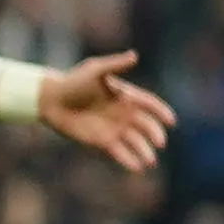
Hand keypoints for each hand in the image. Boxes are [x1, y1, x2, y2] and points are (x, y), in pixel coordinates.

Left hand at [37, 52, 173, 173]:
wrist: (52, 100)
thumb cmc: (73, 81)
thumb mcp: (95, 70)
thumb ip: (115, 64)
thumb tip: (134, 56)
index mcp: (126, 96)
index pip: (150, 104)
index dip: (162, 112)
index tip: (171, 122)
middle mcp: (123, 114)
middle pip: (146, 126)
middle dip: (155, 135)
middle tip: (159, 143)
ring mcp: (114, 129)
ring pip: (136, 143)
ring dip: (145, 152)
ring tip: (150, 161)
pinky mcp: (102, 142)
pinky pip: (120, 154)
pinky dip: (130, 161)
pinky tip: (137, 168)